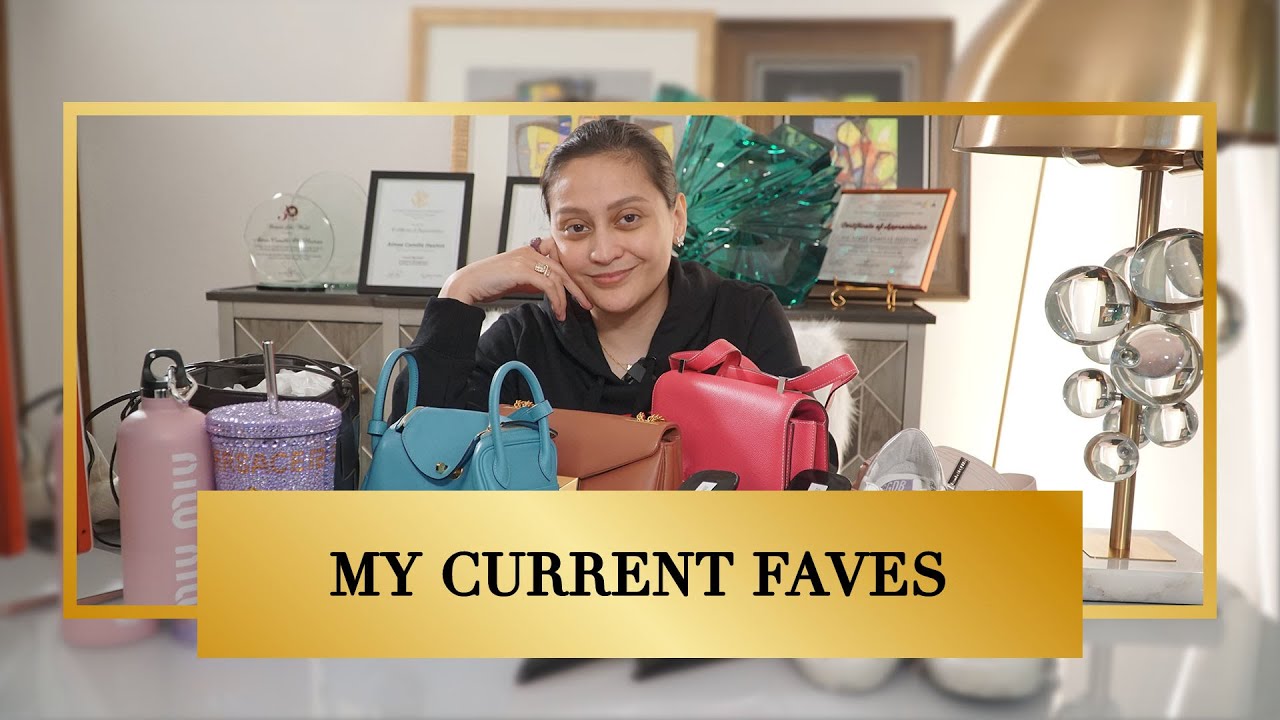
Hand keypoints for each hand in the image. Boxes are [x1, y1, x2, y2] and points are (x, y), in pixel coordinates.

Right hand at [439, 237, 591, 320]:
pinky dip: (556, 299)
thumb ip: (533, 280)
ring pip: (557, 277)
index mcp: (529, 252)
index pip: (559, 262)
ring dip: (566, 298)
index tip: (579, 295)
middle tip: (587, 304)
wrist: (467, 284)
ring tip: (566, 314)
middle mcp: (530, 252)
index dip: (571, 278)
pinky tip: (557, 311)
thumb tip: (551, 290)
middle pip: (563, 269)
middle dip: (577, 288)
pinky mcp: (521, 269)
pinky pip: (548, 284)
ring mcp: (526, 259)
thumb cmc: (489, 283)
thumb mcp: (517, 280)